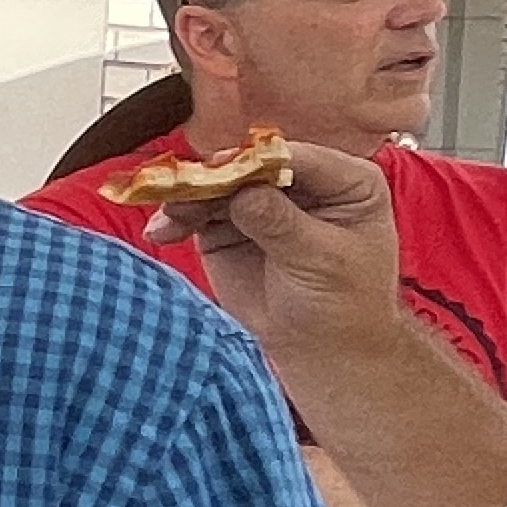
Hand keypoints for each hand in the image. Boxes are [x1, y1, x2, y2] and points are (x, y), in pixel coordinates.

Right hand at [150, 140, 400, 355]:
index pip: (297, 158)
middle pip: (249, 165)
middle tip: (179, 190)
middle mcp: (301, 182)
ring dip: (186, 198)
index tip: (218, 167)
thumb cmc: (342, 303)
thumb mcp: (320, 260)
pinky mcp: (227, 224)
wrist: (318, 348)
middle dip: (212, 177)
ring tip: (167, 222)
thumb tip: (240, 190)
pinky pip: (195, 211)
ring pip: (216, 185)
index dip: (256, 160)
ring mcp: (261, 202)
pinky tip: (161, 232)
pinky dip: (175, 219)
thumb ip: (281, 222)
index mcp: (345, 181)